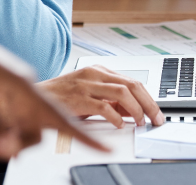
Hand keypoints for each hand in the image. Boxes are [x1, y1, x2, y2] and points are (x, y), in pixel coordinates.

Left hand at [0, 16, 108, 161]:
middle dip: (14, 147)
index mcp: (21, 85)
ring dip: (1, 144)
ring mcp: (9, 96)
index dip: (85, 135)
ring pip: (19, 132)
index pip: (60, 115)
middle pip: (35, 132)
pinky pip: (6, 127)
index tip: (108, 149)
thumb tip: (10, 148)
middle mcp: (20, 91)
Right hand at [39, 65, 164, 127]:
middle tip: (156, 118)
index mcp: (99, 71)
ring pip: (122, 93)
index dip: (148, 98)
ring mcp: (87, 84)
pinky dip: (116, 117)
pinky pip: (104, 106)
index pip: (133, 82)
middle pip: (132, 85)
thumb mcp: (90, 94)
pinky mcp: (79, 98)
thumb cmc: (63, 96)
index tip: (156, 112)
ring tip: (140, 122)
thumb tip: (132, 111)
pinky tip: (119, 124)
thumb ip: (111, 100)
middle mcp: (95, 74)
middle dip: (149, 104)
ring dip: (136, 109)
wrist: (38, 96)